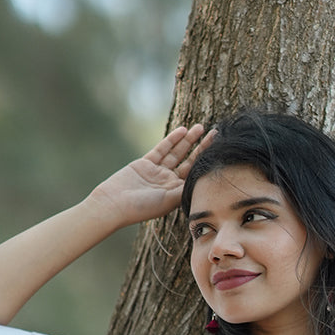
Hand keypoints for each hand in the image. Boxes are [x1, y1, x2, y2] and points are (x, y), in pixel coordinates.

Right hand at [89, 124, 214, 226]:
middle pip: (189, 162)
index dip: (206, 162)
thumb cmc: (141, 207)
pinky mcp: (146, 163)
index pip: (195, 175)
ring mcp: (157, 172)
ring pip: (177, 153)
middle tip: (215, 134)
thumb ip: (184, 189)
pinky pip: (162, 149)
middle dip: (201, 148)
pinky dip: (172, 140)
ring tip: (201, 127)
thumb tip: (202, 181)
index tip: (219, 150)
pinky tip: (183, 130)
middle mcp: (169, 183)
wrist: (114, 203)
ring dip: (188, 140)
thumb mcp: (168, 200)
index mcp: (176, 194)